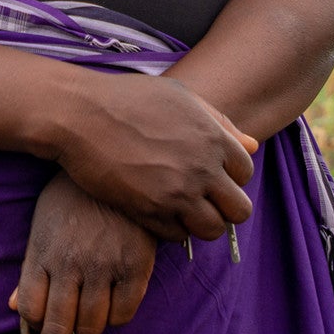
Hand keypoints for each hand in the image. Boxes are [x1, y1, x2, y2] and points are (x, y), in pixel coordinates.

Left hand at [9, 171, 157, 333]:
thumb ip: (31, 268)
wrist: (116, 158)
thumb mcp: (44, 224)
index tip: (44, 328)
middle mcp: (70, 263)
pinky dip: (117, 317)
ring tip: (91, 316)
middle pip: (58, 328)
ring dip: (89, 329)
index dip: (35, 328)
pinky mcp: (136, 264)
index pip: (30, 310)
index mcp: (42, 252)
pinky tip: (115, 301)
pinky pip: (124, 314)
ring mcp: (103, 265)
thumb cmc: (73, 195)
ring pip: (92, 327)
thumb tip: (12, 306)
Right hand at [54, 73, 257, 242]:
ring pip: (212, 230)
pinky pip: (178, 236)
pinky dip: (171, 229)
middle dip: (224, 208)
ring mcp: (178, 192)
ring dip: (200, 224)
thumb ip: (219, 123)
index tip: (210, 176)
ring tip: (180, 211)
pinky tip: (156, 212)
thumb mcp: (180, 98)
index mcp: (213, 137)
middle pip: (239, 210)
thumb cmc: (127, 99)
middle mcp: (203, 167)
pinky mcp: (151, 211)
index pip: (246, 173)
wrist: (79, 115)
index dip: (229, 176)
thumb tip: (253, 147)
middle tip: (202, 201)